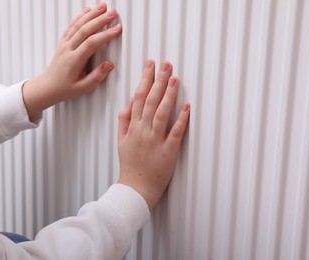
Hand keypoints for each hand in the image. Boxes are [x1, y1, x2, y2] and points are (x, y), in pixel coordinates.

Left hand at [23, 2, 121, 121]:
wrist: (48, 87)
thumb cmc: (65, 88)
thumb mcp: (83, 88)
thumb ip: (97, 76)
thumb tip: (109, 65)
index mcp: (74, 60)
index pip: (92, 43)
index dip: (106, 35)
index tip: (117, 29)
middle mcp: (68, 49)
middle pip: (85, 30)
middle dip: (100, 19)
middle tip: (113, 13)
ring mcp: (64, 44)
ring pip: (78, 25)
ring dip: (91, 14)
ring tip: (103, 7)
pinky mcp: (63, 42)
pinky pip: (71, 26)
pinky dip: (79, 16)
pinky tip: (87, 10)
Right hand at [117, 60, 189, 210]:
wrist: (135, 189)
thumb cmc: (130, 164)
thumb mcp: (121, 141)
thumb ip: (124, 121)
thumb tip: (129, 103)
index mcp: (132, 127)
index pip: (138, 97)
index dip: (145, 79)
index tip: (151, 65)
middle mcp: (143, 131)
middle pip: (150, 101)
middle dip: (159, 80)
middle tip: (166, 63)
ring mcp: (156, 140)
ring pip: (162, 113)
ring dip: (169, 94)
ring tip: (175, 78)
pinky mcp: (168, 151)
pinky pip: (175, 132)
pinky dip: (182, 119)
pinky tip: (187, 106)